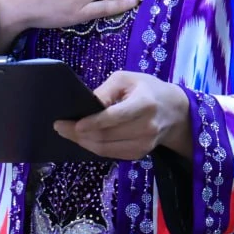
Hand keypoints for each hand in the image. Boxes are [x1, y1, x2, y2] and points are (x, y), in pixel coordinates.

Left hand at [54, 71, 191, 161]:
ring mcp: (144, 144)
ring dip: (83, 142)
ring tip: (68, 133)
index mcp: (144, 104)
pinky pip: (111, 154)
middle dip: (79, 134)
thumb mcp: (126, 79)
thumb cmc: (147, 89)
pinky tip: (83, 139)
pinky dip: (94, 148)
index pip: (114, 117)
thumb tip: (85, 106)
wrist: (174, 111)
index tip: (70, 123)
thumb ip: (105, 91)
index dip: (91, 123)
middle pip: (106, 136)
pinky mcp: (140, 154)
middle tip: (60, 127)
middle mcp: (146, 127)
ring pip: (105, 149)